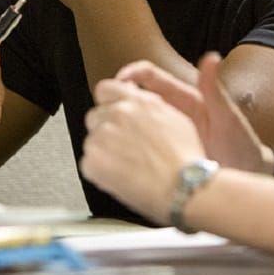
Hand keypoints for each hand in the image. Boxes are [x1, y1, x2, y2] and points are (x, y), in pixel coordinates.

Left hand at [81, 78, 205, 224]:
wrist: (185, 186)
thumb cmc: (185, 157)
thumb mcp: (173, 117)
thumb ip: (147, 105)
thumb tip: (134, 98)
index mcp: (137, 101)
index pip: (105, 89)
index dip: (107, 102)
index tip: (110, 111)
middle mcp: (118, 113)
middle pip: (94, 116)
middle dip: (105, 129)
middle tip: (123, 147)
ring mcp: (103, 136)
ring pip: (91, 141)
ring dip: (103, 152)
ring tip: (127, 166)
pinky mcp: (93, 160)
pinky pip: (88, 165)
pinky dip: (100, 172)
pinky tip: (121, 177)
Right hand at [117, 53, 266, 171]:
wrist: (248, 175)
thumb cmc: (241, 144)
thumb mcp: (228, 116)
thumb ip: (214, 89)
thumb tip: (211, 57)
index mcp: (183, 98)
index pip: (149, 76)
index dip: (130, 75)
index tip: (118, 82)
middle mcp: (170, 113)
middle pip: (133, 97)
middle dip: (114, 99)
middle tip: (103, 109)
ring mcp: (165, 134)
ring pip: (132, 122)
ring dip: (116, 123)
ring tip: (106, 131)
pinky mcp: (163, 153)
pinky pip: (138, 146)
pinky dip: (125, 145)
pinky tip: (118, 154)